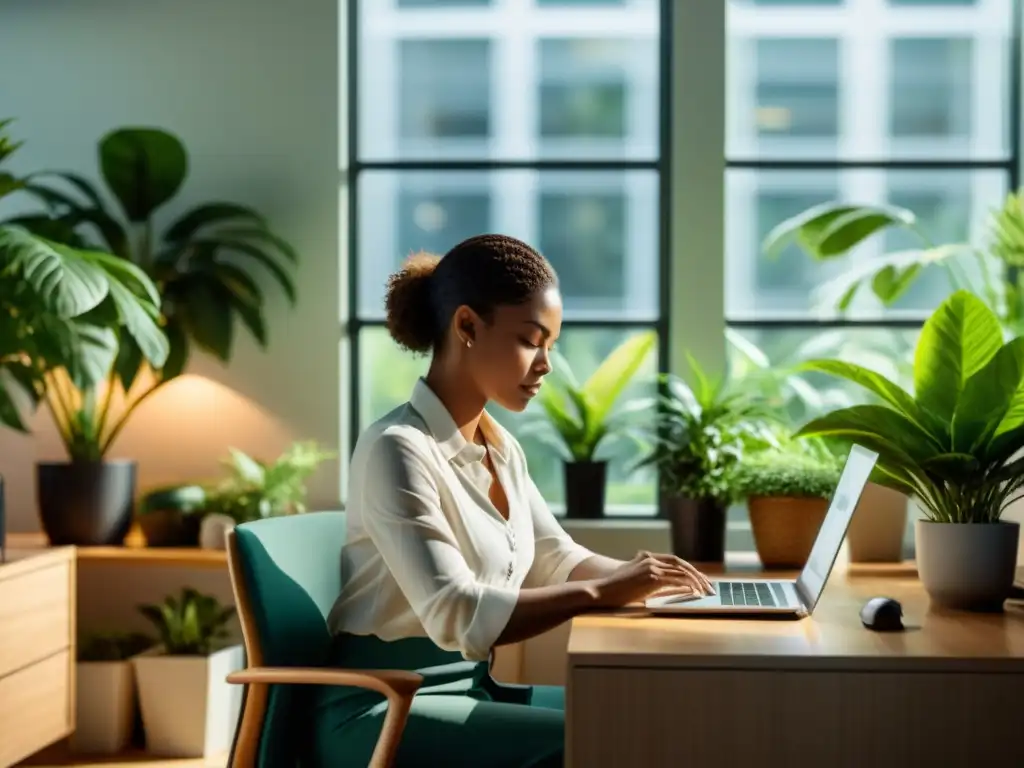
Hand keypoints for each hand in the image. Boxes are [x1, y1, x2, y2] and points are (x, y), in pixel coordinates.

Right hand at [591, 551, 714, 608]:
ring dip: (696, 581)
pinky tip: (694, 592)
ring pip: (680, 571)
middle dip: (698, 574)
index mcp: (647, 557)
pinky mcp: (651, 576)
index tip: (702, 580)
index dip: (690, 570)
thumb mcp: (638, 581)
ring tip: (706, 591)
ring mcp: (651, 566)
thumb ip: (654, 580)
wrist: (603, 590)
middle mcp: (650, 558)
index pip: (675, 561)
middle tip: (709, 586)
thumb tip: (675, 586)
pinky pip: (674, 579)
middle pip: (681, 563)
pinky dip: (687, 585)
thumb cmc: (618, 590)